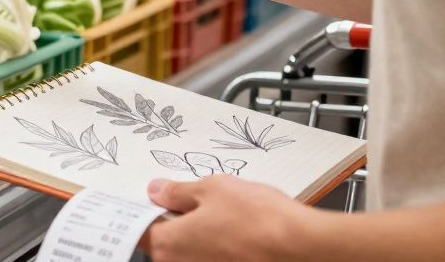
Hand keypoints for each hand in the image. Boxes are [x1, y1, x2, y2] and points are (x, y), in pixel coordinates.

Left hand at [145, 175, 316, 261]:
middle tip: (195, 204)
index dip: (144, 213)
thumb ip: (178, 192)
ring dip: (199, 238)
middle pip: (166, 244)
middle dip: (176, 223)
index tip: (151, 203)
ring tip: (227, 219)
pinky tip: (237, 236)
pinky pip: (210, 260)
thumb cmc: (259, 218)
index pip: (140, 229)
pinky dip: (218, 249)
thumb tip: (157, 191)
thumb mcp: (213, 189)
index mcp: (168, 245)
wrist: (304, 248)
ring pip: (191, 254)